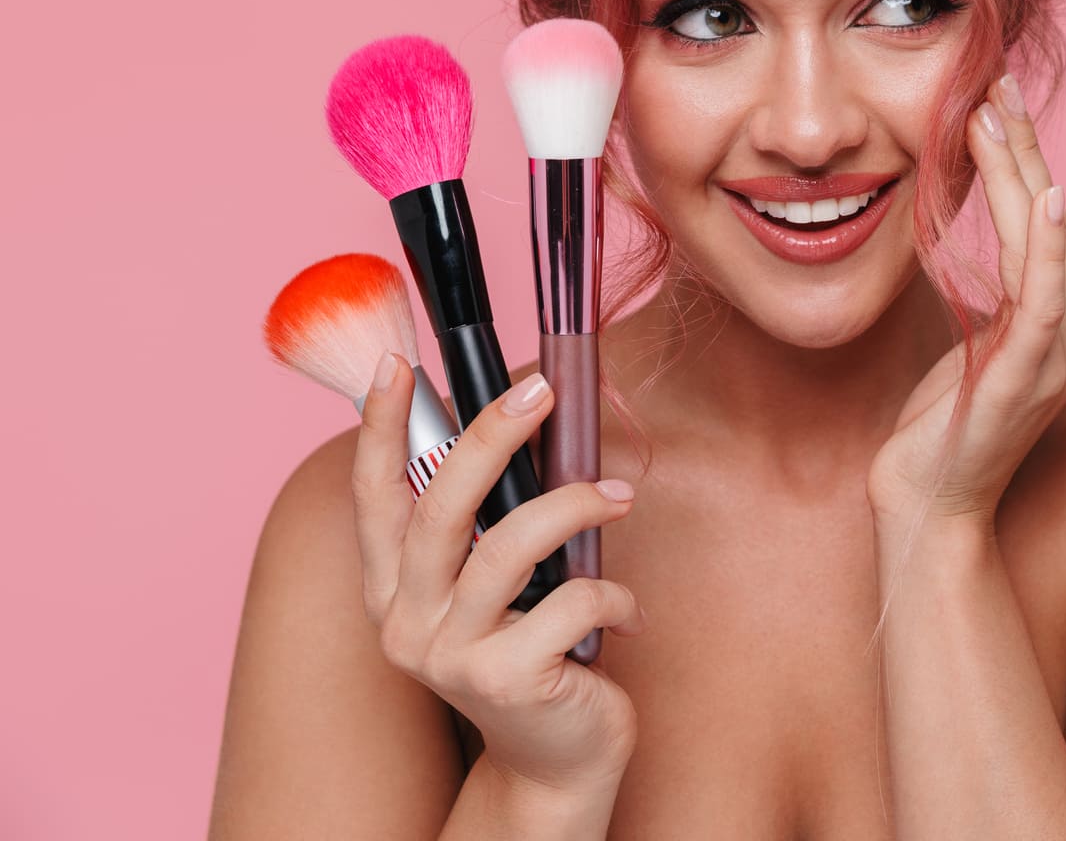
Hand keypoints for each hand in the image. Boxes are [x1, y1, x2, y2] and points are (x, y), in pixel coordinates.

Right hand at [352, 361, 643, 795]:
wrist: (556, 765)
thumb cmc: (536, 654)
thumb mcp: (500, 588)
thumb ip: (494, 524)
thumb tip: (529, 425)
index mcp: (394, 589)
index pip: (374, 495)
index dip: (379, 428)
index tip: (397, 364)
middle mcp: (407, 621)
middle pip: (440, 506)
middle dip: (491, 436)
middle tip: (540, 391)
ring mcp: (451, 655)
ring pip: (510, 547)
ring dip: (575, 506)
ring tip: (620, 496)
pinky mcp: (506, 681)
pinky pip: (572, 602)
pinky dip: (613, 595)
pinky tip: (627, 615)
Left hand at [867, 73, 1065, 523]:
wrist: (929, 509)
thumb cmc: (951, 425)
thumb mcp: (986, 346)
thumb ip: (1008, 297)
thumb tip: (1003, 245)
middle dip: (1037, 148)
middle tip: (1004, 80)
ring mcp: (1050, 364)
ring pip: (1041, 250)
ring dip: (1019, 175)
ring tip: (995, 113)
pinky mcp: (1011, 385)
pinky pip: (1036, 307)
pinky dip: (1044, 251)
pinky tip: (1049, 199)